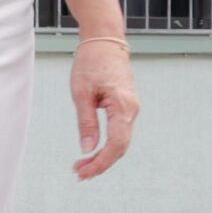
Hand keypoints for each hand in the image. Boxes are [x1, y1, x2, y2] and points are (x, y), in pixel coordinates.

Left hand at [72, 39, 138, 179]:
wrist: (105, 40)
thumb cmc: (91, 61)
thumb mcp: (81, 92)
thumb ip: (86, 121)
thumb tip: (88, 148)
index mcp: (123, 106)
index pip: (116, 144)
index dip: (101, 162)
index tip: (84, 171)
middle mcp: (132, 109)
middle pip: (120, 146)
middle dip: (101, 163)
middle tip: (79, 173)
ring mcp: (132, 108)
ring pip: (121, 140)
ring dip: (104, 155)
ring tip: (82, 165)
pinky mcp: (127, 106)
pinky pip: (120, 131)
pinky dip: (108, 144)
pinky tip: (94, 150)